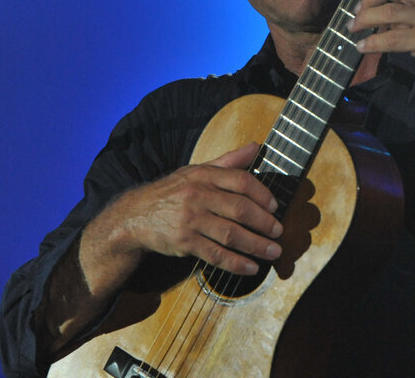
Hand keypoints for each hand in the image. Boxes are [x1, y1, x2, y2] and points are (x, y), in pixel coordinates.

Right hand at [85, 143, 283, 281]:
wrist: (135, 215)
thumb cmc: (173, 191)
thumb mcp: (197, 170)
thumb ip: (228, 160)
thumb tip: (257, 147)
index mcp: (203, 175)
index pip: (241, 181)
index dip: (262, 194)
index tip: (275, 207)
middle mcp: (197, 195)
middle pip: (240, 209)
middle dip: (264, 223)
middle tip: (279, 232)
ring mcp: (190, 220)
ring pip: (231, 234)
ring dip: (256, 245)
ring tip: (273, 252)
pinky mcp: (184, 242)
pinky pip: (215, 254)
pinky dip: (236, 263)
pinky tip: (251, 267)